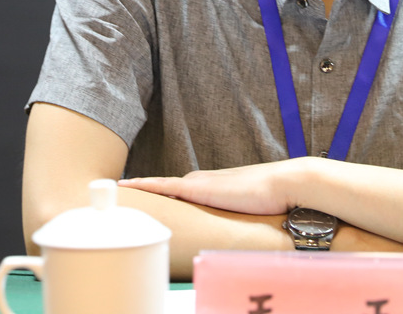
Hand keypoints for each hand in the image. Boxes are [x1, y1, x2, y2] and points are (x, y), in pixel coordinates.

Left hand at [118, 159, 302, 214]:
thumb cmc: (275, 199)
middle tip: (123, 195)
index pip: (184, 188)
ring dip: (142, 190)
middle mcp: (203, 180)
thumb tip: (247, 223)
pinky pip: (162, 186)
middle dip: (149, 192)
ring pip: (162, 187)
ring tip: (117, 192)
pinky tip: (125, 186)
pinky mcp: (197, 188)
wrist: (285, 184)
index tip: (149, 195)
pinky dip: (143, 185)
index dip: (165, 192)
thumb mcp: (254, 206)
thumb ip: (244, 211)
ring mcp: (199, 183)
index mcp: (215, 185)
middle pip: (169, 187)